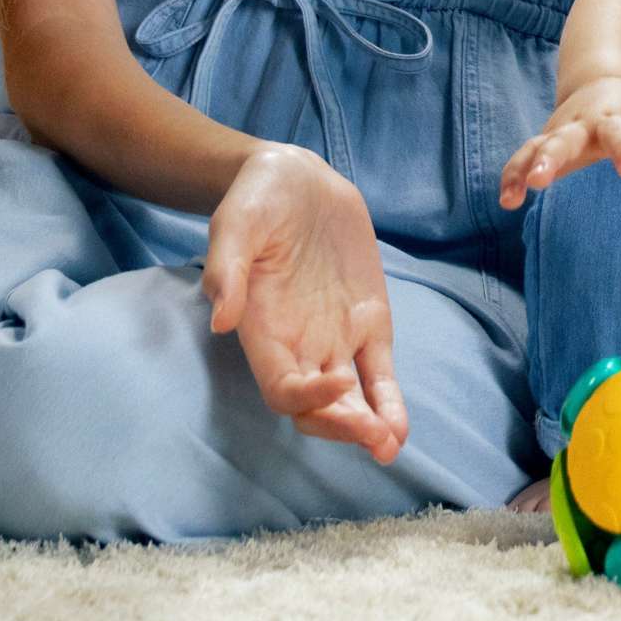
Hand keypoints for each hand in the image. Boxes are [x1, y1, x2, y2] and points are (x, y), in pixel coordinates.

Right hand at [202, 144, 406, 463]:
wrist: (296, 177)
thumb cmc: (255, 199)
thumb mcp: (235, 223)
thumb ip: (227, 267)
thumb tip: (221, 319)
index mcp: (263, 330)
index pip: (282, 388)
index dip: (307, 397)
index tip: (337, 381)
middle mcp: (298, 344)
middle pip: (317, 409)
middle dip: (342, 426)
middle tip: (372, 433)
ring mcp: (336, 336)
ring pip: (351, 400)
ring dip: (369, 427)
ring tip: (390, 442)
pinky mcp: (368, 320)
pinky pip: (379, 373)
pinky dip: (389, 401)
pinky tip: (399, 427)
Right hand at [497, 76, 620, 209]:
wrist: (603, 83)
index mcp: (615, 120)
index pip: (620, 135)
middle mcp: (582, 124)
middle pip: (565, 138)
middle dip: (552, 157)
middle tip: (543, 179)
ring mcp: (559, 132)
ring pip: (536, 146)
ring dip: (525, 167)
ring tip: (516, 194)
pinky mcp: (544, 141)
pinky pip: (522, 157)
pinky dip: (512, 175)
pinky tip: (507, 200)